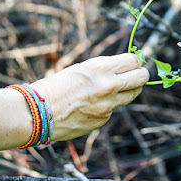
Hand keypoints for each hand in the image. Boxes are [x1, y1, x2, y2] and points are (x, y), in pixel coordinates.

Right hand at [30, 53, 148, 140]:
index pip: (133, 61)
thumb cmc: (56, 86)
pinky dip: (108, 106)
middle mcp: (109, 85)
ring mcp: (108, 105)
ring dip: (129, 90)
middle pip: (141, 78)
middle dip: (141, 74)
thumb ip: (104, 70)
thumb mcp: (82, 69)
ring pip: (132, 95)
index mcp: (101, 68)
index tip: (135, 62)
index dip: (136, 61)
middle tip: (138, 74)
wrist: (39, 112)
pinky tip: (93, 104)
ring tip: (118, 88)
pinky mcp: (103, 119)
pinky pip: (113, 109)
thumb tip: (123, 70)